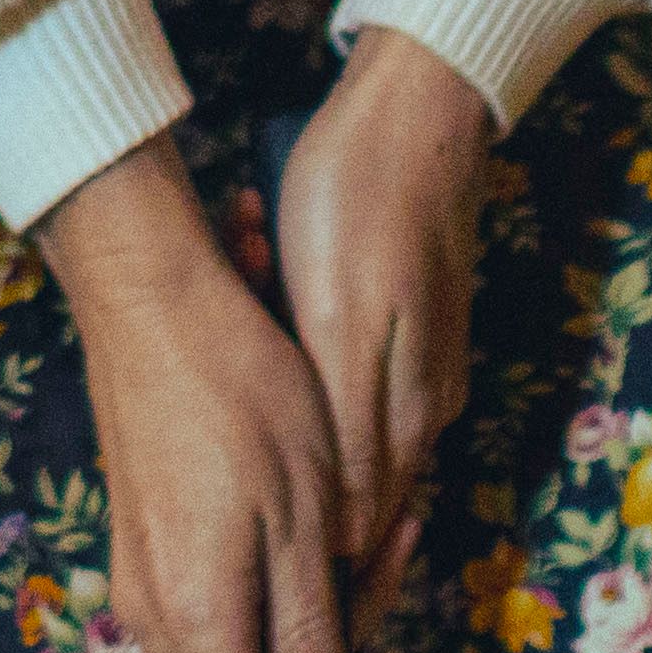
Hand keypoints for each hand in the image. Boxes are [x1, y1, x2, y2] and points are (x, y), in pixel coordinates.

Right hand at [35, 139, 343, 652]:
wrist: (148, 296)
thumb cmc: (239, 392)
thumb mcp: (303, 514)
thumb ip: (308, 631)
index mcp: (201, 619)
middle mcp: (160, 618)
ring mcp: (148, 585)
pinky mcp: (151, 551)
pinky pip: (214, 635)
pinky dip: (269, 647)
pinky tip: (314, 612)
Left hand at [273, 26, 499, 561]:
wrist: (415, 109)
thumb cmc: (360, 204)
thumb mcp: (340, 326)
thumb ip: (351, 442)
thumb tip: (345, 543)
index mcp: (404, 421)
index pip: (349, 534)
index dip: (292, 524)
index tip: (231, 469)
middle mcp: (420, 409)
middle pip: (337, 479)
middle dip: (273, 437)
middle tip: (232, 323)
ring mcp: (415, 364)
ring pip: (328, 412)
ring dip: (274, 369)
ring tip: (244, 263)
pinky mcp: (400, 322)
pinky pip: (332, 359)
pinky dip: (285, 323)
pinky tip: (257, 248)